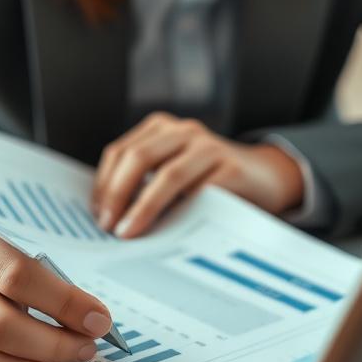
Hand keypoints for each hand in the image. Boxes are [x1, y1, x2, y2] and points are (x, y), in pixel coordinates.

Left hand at [92, 112, 304, 238]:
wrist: (265, 177)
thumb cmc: (209, 181)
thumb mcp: (173, 174)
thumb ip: (145, 185)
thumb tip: (108, 218)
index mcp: (161, 129)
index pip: (120, 152)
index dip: (104, 184)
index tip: (96, 215)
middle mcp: (183, 131)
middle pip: (139, 157)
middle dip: (118, 194)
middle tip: (107, 226)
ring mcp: (210, 147)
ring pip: (168, 174)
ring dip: (144, 207)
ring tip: (129, 232)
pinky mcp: (232, 168)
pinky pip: (201, 192)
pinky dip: (182, 213)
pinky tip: (170, 232)